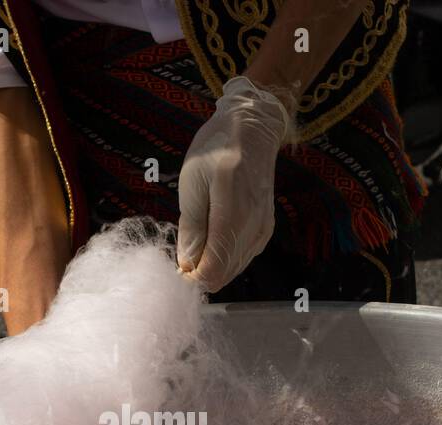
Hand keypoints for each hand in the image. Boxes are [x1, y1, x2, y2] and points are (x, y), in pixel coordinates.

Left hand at [176, 76, 292, 292]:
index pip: (213, 272)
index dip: (191, 277)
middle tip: (184, 251)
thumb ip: (192, 227)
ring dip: (212, 265)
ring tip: (197, 240)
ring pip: (233, 269)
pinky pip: (243, 257)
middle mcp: (252, 231)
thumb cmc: (217, 149)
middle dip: (200, 272)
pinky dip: (225, 256)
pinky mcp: (265, 230)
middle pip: (223, 275)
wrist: (254, 130)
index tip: (176, 265)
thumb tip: (186, 264)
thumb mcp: (192, 182)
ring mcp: (262, 232)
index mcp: (232, 219)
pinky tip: (213, 237)